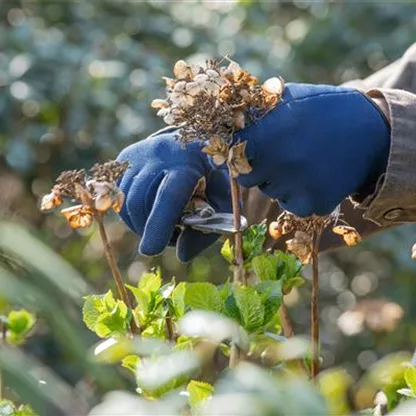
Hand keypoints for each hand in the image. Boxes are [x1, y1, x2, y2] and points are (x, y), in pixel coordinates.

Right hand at [117, 129, 231, 261]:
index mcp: (189, 162)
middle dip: (150, 230)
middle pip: (141, 202)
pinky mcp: (125, 159)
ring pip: (126, 202)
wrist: (197, 142)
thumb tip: (181, 254)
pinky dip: (131, 213)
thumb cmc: (213, 177)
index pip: (169, 194)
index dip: (159, 223)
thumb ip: (206, 230)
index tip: (150, 250)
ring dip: (140, 223)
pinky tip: (149, 210)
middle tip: (169, 238)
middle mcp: (159, 153)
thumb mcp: (222, 203)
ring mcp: (138, 154)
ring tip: (162, 224)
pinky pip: (119, 197)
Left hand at [235, 83, 389, 216]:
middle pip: (247, 177)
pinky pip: (291, 204)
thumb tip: (231, 119)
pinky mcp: (312, 204)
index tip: (248, 148)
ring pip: (270, 191)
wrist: (373, 133)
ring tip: (303, 161)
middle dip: (258, 167)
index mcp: (265, 133)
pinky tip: (314, 176)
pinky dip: (298, 195)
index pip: (232, 154)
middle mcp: (276, 162)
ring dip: (279, 181)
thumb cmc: (327, 109)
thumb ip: (258, 110)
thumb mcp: (291, 97)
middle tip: (280, 154)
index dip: (238, 151)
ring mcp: (294, 186)